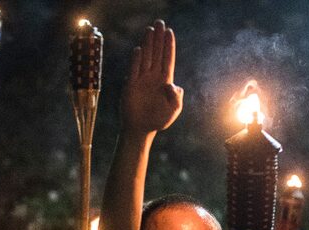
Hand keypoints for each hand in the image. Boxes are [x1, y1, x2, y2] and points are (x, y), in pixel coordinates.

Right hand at [121, 20, 183, 134]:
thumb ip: (177, 98)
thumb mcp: (174, 110)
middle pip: (157, 54)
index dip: (168, 46)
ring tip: (150, 30)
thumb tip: (173, 85)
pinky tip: (140, 50)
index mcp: (165, 81)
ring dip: (148, 44)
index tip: (169, 32)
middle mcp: (153, 77)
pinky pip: (134, 69)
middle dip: (158, 39)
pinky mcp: (131, 85)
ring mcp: (142, 80)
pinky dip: (137, 60)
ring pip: (146, 58)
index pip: (167, 59)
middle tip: (160, 23)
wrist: (141, 129)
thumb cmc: (158, 120)